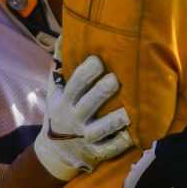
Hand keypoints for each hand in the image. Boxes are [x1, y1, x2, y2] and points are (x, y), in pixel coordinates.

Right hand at [34, 55, 128, 182]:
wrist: (55, 152)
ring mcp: (85, 138)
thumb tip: (63, 35)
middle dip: (100, 92)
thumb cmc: (60, 112)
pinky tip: (133, 134)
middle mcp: (74, 119)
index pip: (73, 85)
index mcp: (64, 101)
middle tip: (115, 79)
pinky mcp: (96, 152)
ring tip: (129, 111)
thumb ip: (58, 64)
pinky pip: (110, 149)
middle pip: (87, 105)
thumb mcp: (53, 90)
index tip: (98, 60)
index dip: (85, 73)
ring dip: (114, 120)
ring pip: (100, 129)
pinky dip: (121, 143)